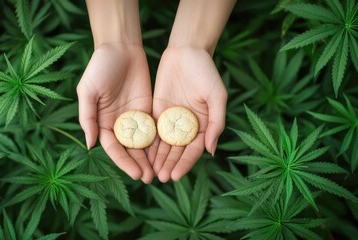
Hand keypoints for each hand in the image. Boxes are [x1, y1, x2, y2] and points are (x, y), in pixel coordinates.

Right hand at [77, 44, 153, 183]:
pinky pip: (154, 129)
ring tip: (159, 172)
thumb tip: (90, 144)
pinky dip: (159, 142)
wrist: (121, 47)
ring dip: (149, 158)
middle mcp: (119, 124)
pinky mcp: (149, 110)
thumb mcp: (87, 91)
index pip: (114, 148)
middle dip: (138, 164)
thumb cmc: (100, 67)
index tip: (135, 173)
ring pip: (143, 143)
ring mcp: (135, 118)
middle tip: (149, 177)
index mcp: (102, 122)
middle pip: (129, 149)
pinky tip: (167, 153)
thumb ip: (87, 117)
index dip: (123, 161)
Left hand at [148, 47, 226, 181]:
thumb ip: (216, 123)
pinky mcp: (157, 111)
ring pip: (163, 143)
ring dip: (157, 158)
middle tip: (160, 178)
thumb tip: (211, 150)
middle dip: (169, 164)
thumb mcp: (217, 96)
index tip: (176, 175)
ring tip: (150, 172)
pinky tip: (140, 154)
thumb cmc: (206, 72)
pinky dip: (147, 142)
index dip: (185, 163)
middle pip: (177, 150)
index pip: (193, 150)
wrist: (186, 51)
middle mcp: (186, 126)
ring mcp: (171, 119)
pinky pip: (152, 130)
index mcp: (203, 124)